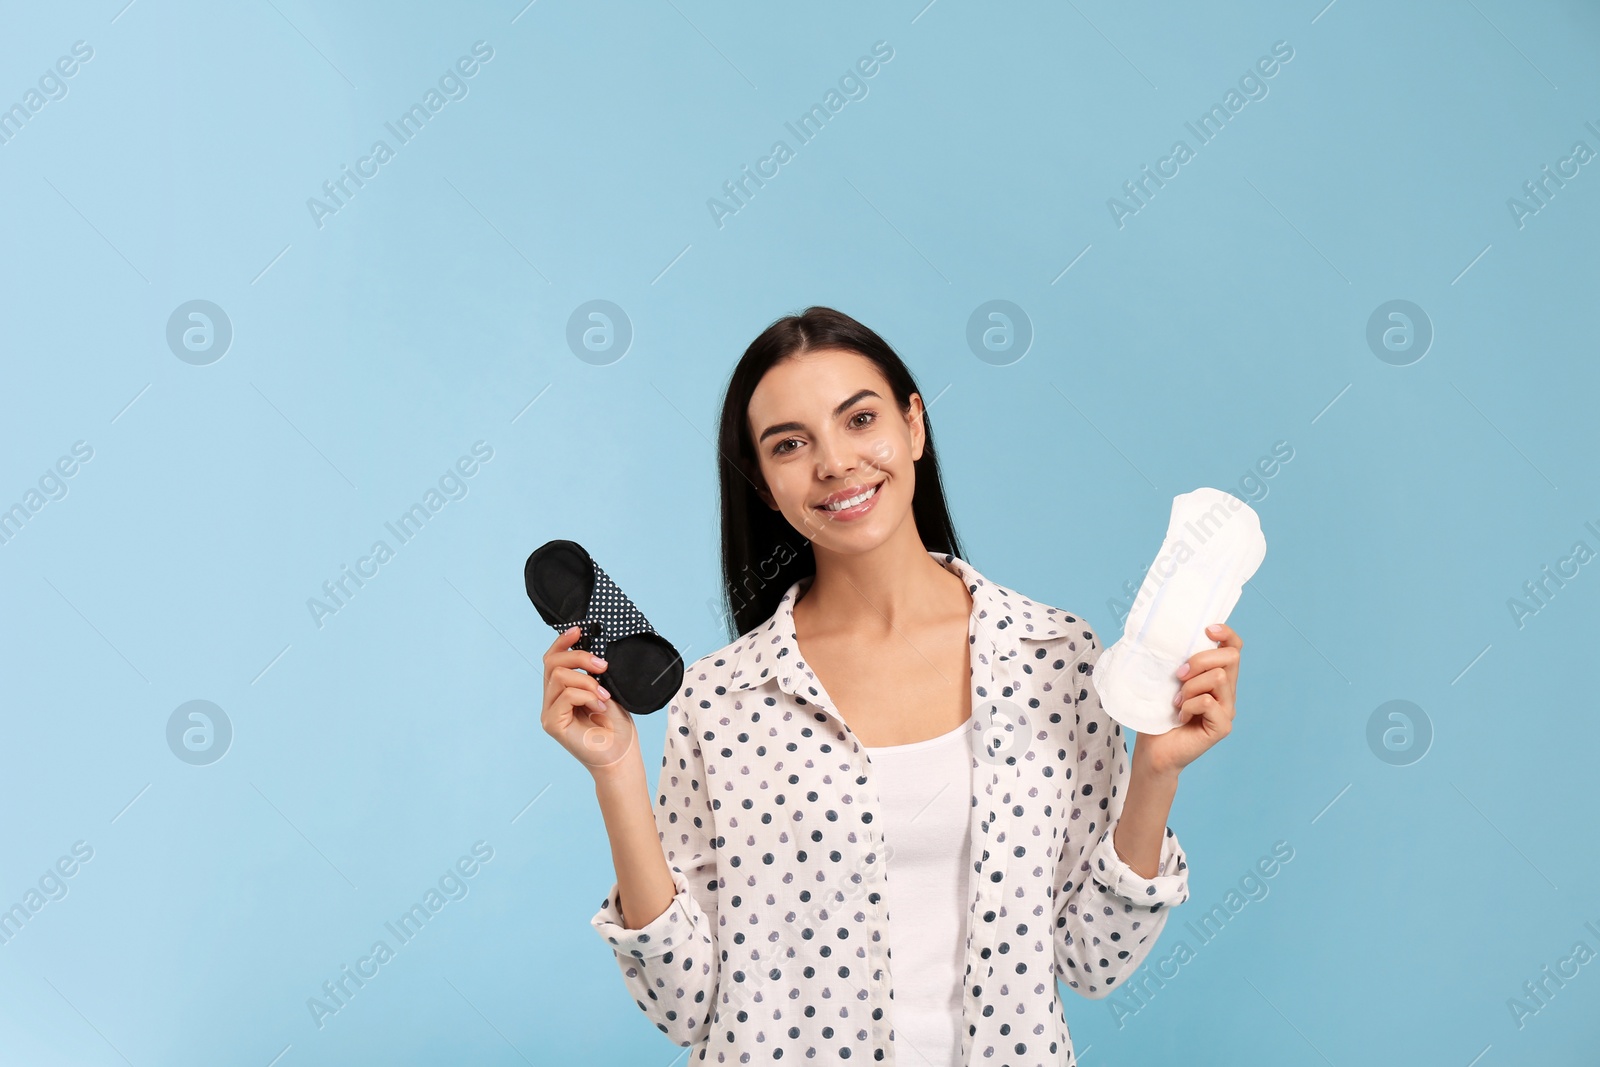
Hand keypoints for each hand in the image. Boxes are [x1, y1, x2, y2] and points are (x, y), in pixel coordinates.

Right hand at [540, 625, 639, 775]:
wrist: (622, 755)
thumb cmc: (617, 726)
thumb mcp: (607, 690)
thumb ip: (594, 673)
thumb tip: (592, 648)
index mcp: (562, 690)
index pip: (553, 659)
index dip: (563, 641)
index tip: (579, 629)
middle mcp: (552, 700)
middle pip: (552, 663)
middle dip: (579, 657)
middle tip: (603, 665)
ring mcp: (550, 712)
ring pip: (559, 677)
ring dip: (587, 681)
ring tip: (604, 694)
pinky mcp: (552, 724)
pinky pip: (566, 696)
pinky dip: (587, 696)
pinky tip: (600, 706)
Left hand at [1134, 622, 1240, 776]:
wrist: (1153, 749)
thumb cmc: (1158, 714)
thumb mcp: (1167, 681)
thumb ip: (1179, 661)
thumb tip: (1169, 634)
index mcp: (1216, 677)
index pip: (1234, 648)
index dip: (1226, 634)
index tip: (1207, 630)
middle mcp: (1227, 692)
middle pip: (1230, 657)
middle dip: (1200, 660)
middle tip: (1179, 676)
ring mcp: (1227, 709)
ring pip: (1219, 677)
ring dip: (1191, 686)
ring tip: (1178, 702)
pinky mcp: (1223, 726)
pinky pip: (1208, 701)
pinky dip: (1189, 706)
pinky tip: (1181, 716)